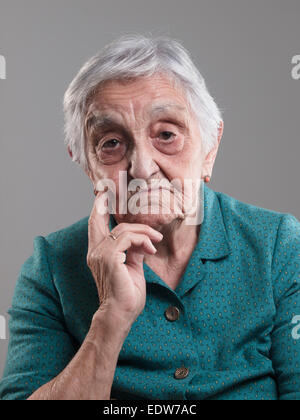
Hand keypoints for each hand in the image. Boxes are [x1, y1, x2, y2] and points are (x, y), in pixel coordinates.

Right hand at [87, 190, 163, 322]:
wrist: (121, 314)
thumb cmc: (126, 295)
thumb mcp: (132, 267)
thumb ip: (133, 251)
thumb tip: (141, 241)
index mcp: (98, 254)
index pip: (94, 226)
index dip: (97, 210)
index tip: (102, 196)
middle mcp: (95, 252)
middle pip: (99, 220)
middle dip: (104, 205)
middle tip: (110, 193)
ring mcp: (100, 254)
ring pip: (122, 229)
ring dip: (143, 232)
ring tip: (156, 241)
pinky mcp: (109, 257)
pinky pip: (128, 238)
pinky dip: (142, 240)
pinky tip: (151, 249)